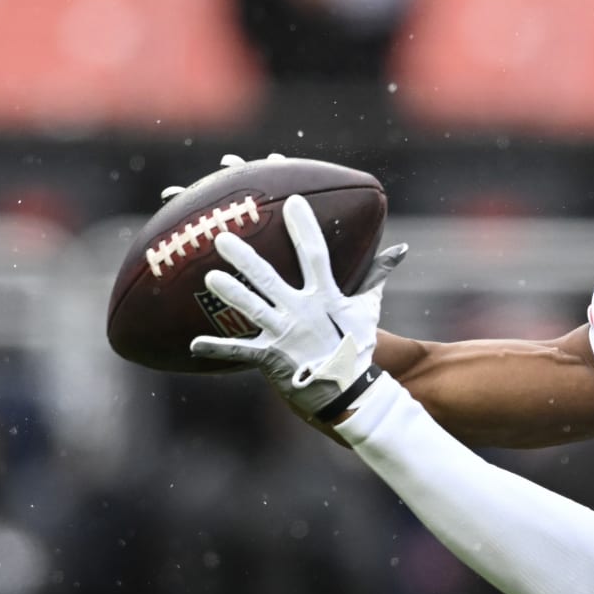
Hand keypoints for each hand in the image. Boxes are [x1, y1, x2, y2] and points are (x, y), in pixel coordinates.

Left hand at [189, 194, 407, 421]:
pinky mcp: (271, 358)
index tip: (292, 202)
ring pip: (251, 310)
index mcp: (325, 296)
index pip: (315, 255)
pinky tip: (194, 344)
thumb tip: (399, 250)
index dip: (304, 228)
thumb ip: (377, 276)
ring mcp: (284, 335)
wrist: (349, 392)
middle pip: (269, 280)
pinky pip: (240, 351)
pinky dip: (218, 348)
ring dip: (231, 293)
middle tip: (223, 238)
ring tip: (210, 277)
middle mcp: (301, 312)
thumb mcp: (368, 309)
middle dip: (245, 258)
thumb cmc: (357, 347)